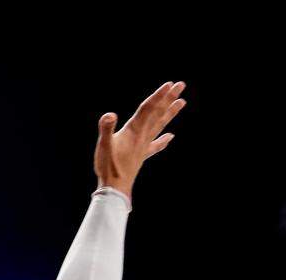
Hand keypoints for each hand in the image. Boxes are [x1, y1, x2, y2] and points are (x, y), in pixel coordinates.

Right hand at [94, 81, 185, 199]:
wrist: (115, 188)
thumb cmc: (108, 166)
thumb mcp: (103, 145)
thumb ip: (106, 128)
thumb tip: (110, 115)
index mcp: (133, 130)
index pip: (148, 109)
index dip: (158, 96)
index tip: (170, 84)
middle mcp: (142, 136)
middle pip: (158, 113)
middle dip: (168, 98)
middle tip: (181, 85)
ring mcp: (144, 146)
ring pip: (160, 125)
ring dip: (170, 113)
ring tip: (182, 102)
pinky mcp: (142, 155)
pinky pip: (156, 145)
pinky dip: (163, 140)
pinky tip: (171, 136)